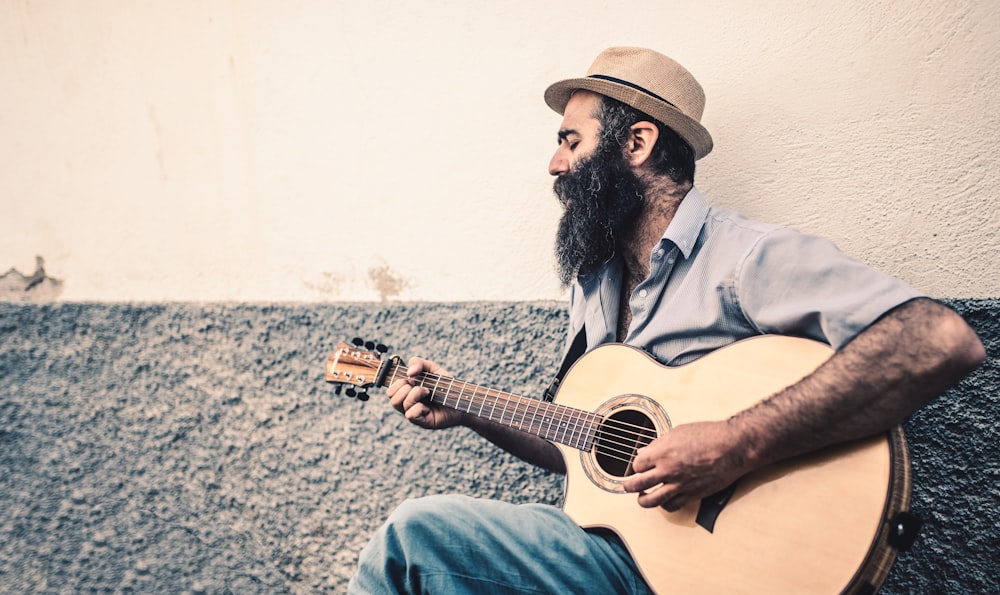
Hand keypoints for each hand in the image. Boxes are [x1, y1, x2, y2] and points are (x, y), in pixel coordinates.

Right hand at [385, 357, 466, 429]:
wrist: (462, 399)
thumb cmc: (446, 386)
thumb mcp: (433, 369)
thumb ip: (419, 363)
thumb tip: (409, 373)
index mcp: (407, 392)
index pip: (390, 389)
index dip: (398, 381)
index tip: (413, 378)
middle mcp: (407, 403)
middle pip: (390, 396)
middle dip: (403, 386)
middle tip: (420, 386)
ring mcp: (414, 413)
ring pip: (398, 404)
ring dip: (413, 394)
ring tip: (427, 392)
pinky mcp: (422, 422)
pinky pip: (410, 414)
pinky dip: (417, 407)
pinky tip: (427, 407)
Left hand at [622, 421, 751, 511]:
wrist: (733, 447)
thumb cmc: (709, 435)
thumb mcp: (678, 432)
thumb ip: (658, 444)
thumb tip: (644, 452)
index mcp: (662, 452)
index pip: (637, 465)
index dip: (636, 466)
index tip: (639, 466)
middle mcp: (668, 471)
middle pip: (637, 485)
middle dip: (628, 486)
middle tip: (627, 486)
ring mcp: (680, 485)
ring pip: (651, 501)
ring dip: (643, 500)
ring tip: (642, 497)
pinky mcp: (692, 495)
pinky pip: (672, 506)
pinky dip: (665, 505)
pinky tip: (664, 500)